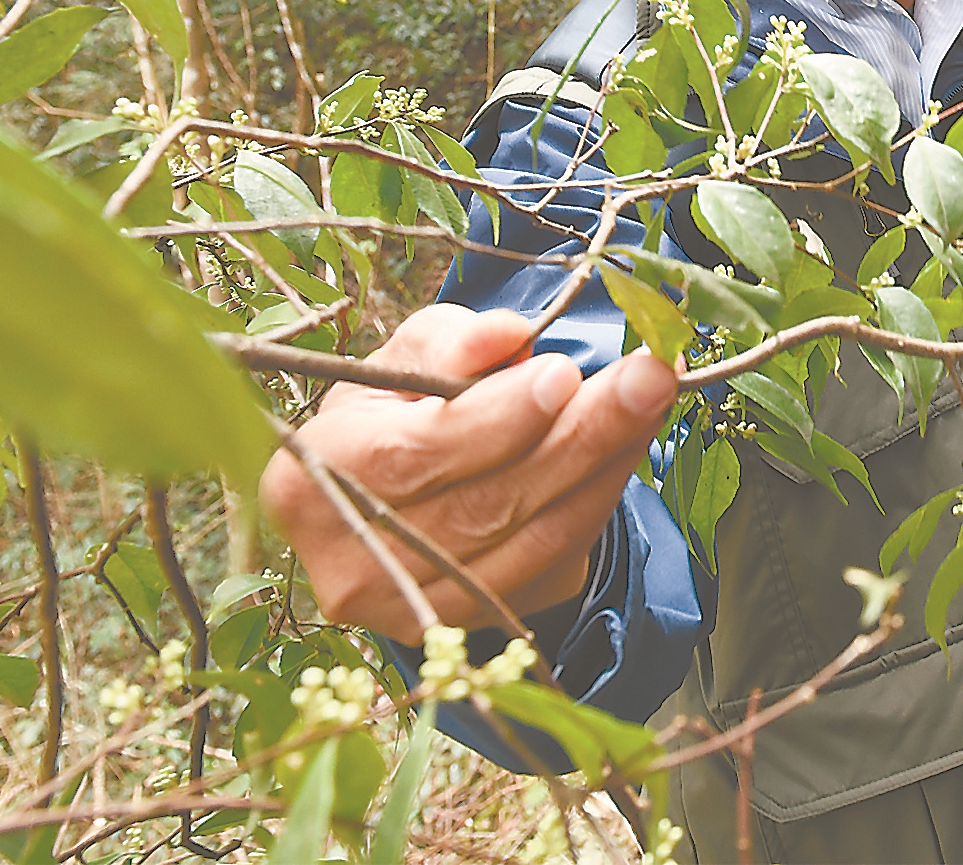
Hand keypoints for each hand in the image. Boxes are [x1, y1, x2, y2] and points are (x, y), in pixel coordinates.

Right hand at [259, 305, 681, 642]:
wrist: (386, 491)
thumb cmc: (395, 409)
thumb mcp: (406, 354)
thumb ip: (453, 341)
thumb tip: (508, 336)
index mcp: (312, 482)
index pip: (412, 456)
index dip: (495, 420)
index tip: (564, 373)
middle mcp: (353, 566)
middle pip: (485, 506)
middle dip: (581, 436)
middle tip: (648, 380)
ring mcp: (412, 610)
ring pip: (530, 542)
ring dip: (605, 468)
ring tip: (650, 404)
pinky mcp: (470, 626)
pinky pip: (552, 565)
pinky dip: (598, 502)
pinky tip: (628, 449)